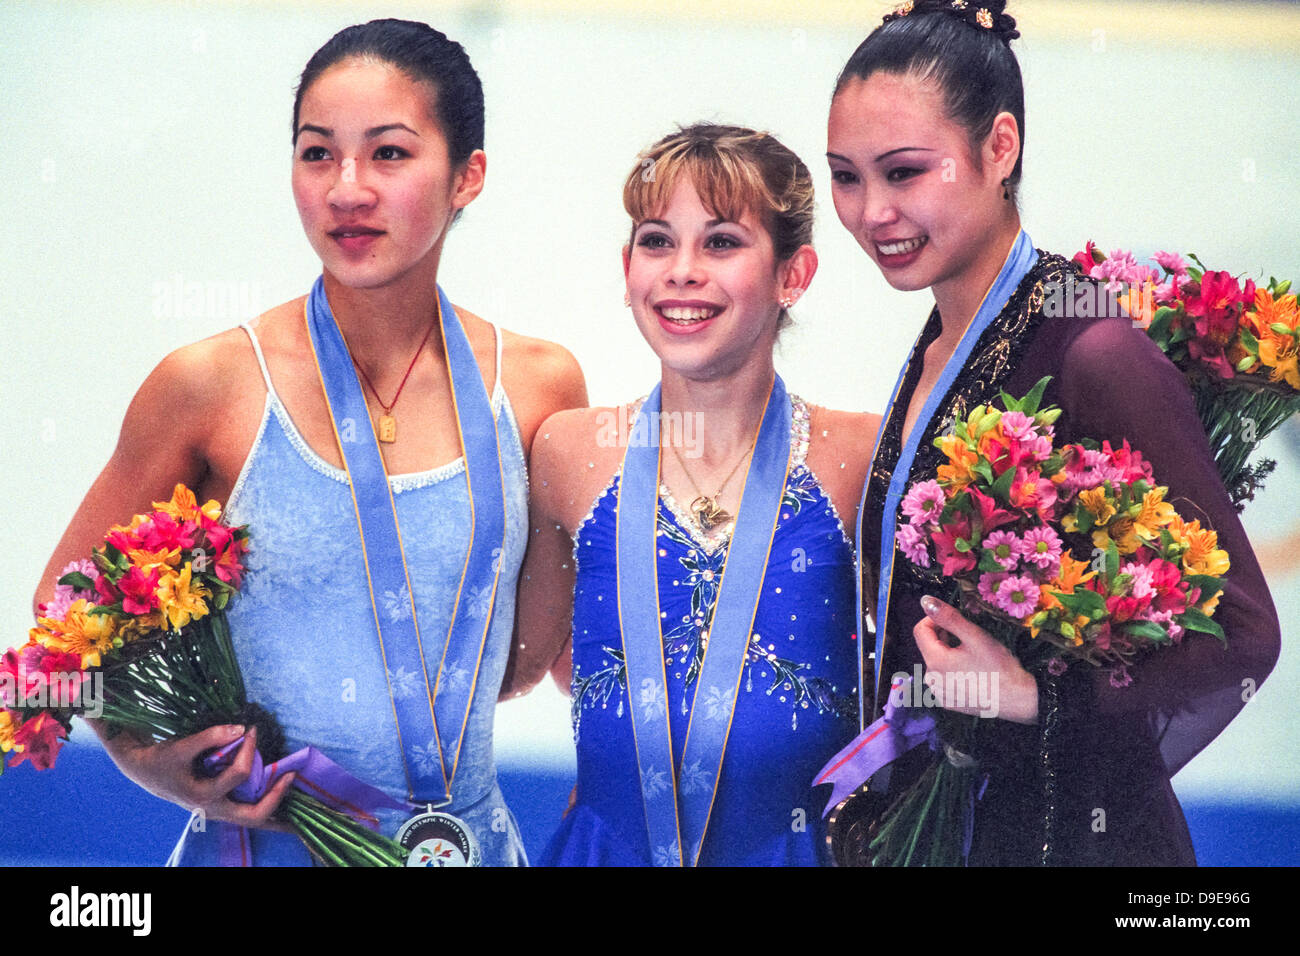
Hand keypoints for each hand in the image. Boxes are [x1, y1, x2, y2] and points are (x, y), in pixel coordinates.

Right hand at [94, 721, 296, 832]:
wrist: (144, 771)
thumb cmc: (161, 760)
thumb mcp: (181, 747)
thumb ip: (210, 737)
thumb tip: (240, 728)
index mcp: (204, 797)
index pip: (239, 774)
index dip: (249, 750)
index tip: (251, 730)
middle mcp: (215, 809)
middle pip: (255, 816)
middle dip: (277, 797)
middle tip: (291, 775)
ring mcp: (220, 810)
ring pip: (255, 818)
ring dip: (277, 807)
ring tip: (295, 790)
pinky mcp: (222, 804)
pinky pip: (250, 811)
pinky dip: (268, 806)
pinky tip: (282, 796)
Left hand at [914, 596, 1037, 723]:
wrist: (1018, 701)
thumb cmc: (999, 667)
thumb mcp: (975, 637)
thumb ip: (948, 617)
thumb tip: (925, 601)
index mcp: (934, 661)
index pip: (920, 630)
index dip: (935, 619)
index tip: (955, 619)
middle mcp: (931, 680)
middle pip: (929, 647)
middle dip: (945, 637)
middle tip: (970, 639)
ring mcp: (939, 694)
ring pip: (936, 663)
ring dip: (949, 654)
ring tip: (974, 656)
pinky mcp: (949, 703)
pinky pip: (943, 680)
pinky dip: (953, 672)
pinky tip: (973, 673)